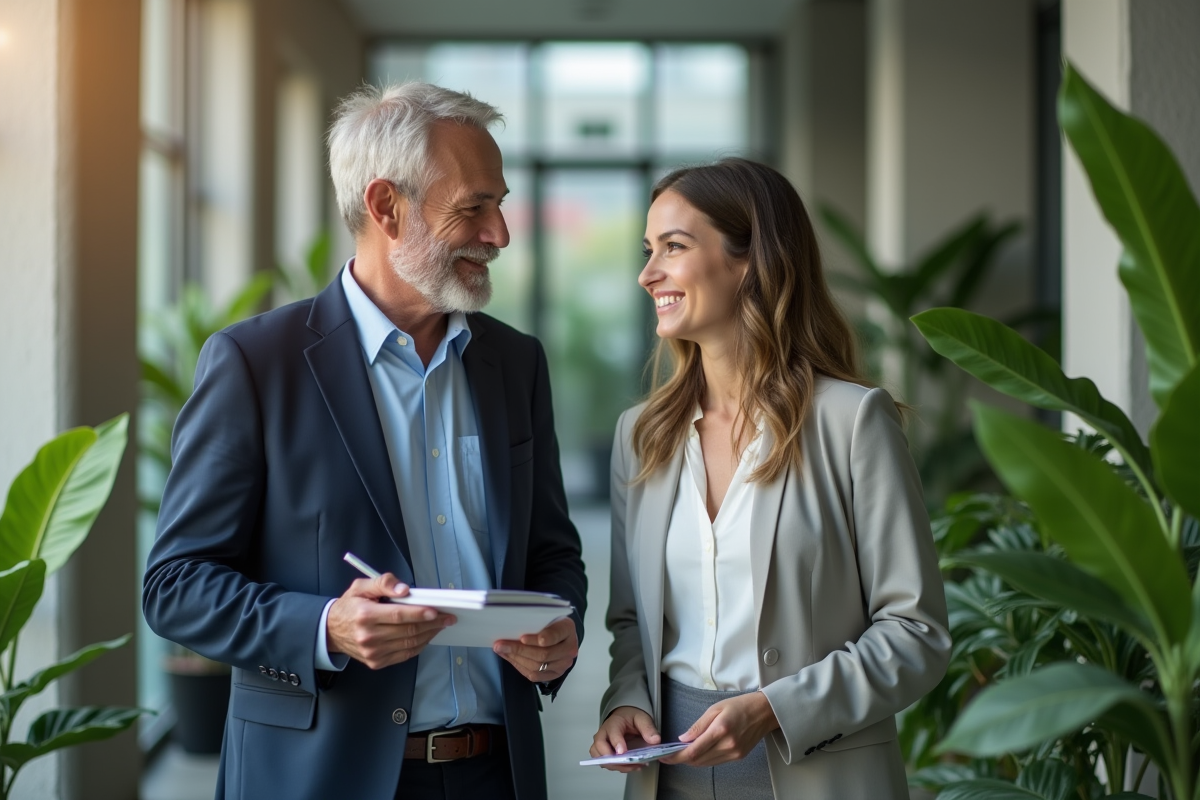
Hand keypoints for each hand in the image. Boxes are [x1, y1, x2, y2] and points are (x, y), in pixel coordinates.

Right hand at [326, 573, 455, 669]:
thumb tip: (404, 589)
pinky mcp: (376, 662)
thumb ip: (383, 582)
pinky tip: (427, 635)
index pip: (398, 615)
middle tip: (447, 617)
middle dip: (432, 623)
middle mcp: (368, 636)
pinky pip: (405, 654)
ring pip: (409, 644)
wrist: (331, 631)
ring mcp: (372, 652)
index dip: (419, 613)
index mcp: (365, 615)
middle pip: (408, 630)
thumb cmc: (350, 606)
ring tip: (440, 625)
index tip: (436, 611)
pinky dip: (419, 645)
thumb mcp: (361, 586)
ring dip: (429, 634)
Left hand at [492, 617, 578, 682]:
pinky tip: (509, 658)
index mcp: (568, 629)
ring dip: (516, 659)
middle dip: (519, 650)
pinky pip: (535, 675)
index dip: (538, 638)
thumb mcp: (547, 616)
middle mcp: (570, 648)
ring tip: (501, 651)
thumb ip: (535, 621)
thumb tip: (511, 627)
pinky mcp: (555, 674)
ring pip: (537, 666)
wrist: (562, 636)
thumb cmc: (550, 623)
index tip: (522, 638)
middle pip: (543, 654)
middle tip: (500, 645)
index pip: (555, 634)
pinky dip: (519, 666)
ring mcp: (564, 664)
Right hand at [590, 706, 660, 772]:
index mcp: (613, 723)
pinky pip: (606, 763)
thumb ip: (648, 728)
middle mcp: (603, 734)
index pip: (612, 733)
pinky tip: (632, 767)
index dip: (616, 743)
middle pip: (599, 747)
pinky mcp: (604, 753)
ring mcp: (602, 744)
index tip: (623, 752)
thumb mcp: (642, 718)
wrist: (625, 718)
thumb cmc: (630, 718)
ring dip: (616, 765)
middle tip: (628, 763)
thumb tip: (655, 740)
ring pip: (600, 758)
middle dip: (612, 758)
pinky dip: (618, 767)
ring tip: (634, 766)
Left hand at [661, 691, 778, 767]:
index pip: (693, 751)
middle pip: (698, 760)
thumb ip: (698, 726)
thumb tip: (683, 739)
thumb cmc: (740, 705)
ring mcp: (734, 753)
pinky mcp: (738, 757)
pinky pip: (716, 762)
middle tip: (669, 754)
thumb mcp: (715, 708)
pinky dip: (704, 759)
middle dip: (681, 759)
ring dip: (692, 760)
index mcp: (720, 730)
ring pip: (706, 763)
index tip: (665, 757)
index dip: (676, 757)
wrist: (764, 712)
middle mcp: (728, 745)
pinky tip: (698, 752)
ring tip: (681, 753)